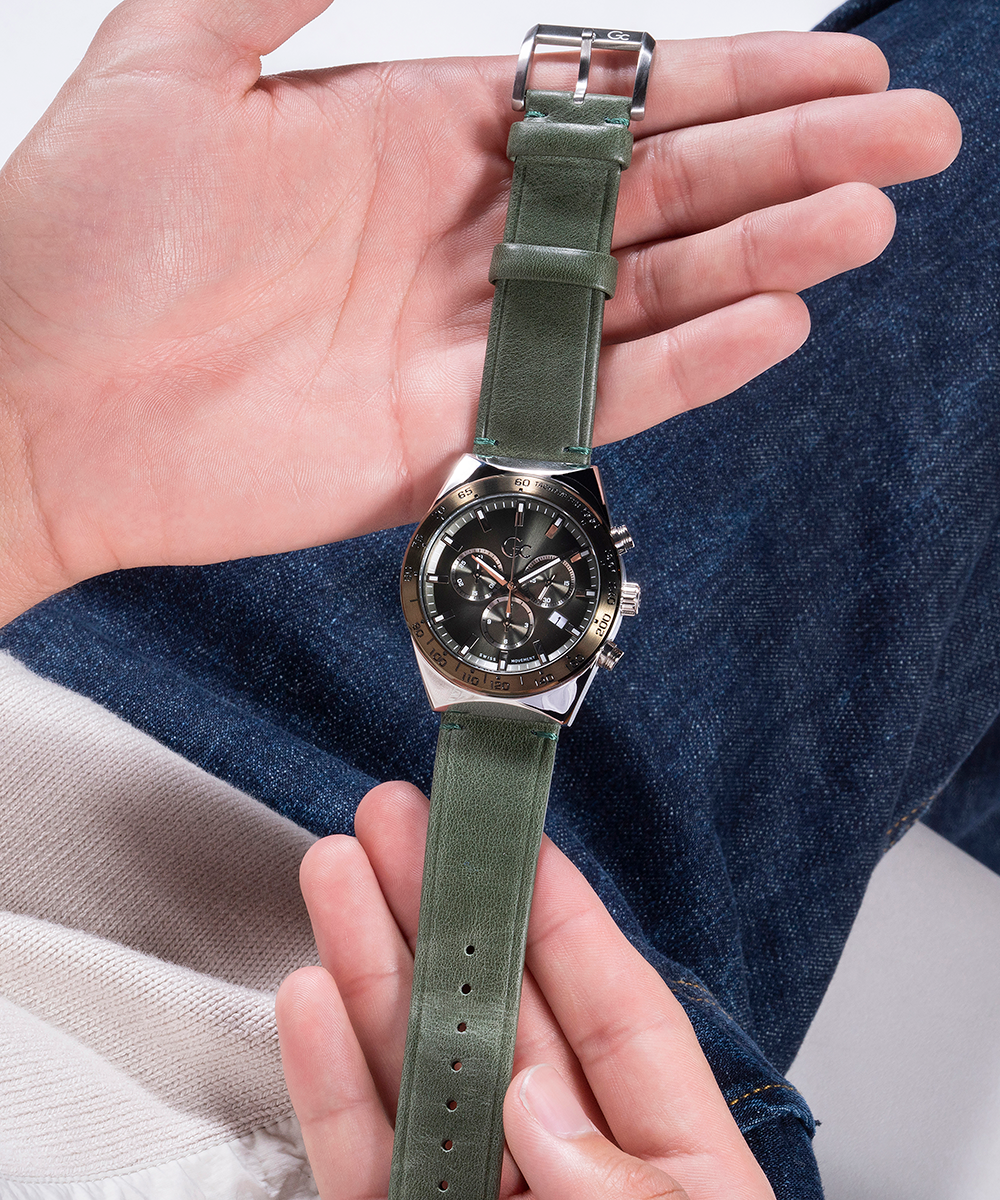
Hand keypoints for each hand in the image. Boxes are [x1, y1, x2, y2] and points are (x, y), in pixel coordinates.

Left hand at [0, 1, 960, 621]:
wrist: (34, 401)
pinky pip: (593, 403)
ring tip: (867, 218)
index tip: (842, 61)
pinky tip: (771, 324)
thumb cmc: (82, 234)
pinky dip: (684, 367)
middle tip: (912, 137)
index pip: (615, 100)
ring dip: (763, 256)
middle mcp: (468, 241)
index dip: (736, 77)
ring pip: (649, 296)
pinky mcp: (456, 445)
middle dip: (790, 158)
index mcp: (423, 136)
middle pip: (661, 194)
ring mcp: (470, 348)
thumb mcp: (179, 54)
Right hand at [276, 782, 775, 1197]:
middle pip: (497, 1009)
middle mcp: (564, 1167)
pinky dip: (327, 1082)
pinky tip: (311, 998)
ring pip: (416, 1064)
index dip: (561, 910)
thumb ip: (626, 1186)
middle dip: (443, 904)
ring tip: (338, 866)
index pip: (613, 1005)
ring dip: (370, 963)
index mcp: (670, 1163)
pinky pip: (359, 1155)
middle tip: (400, 816)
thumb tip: (536, 1103)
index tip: (517, 830)